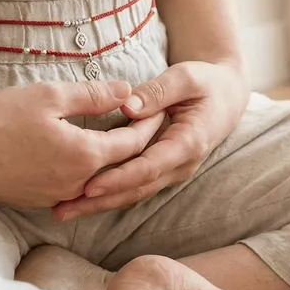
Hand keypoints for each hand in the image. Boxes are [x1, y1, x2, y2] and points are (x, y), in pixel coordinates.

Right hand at [0, 81, 164, 208]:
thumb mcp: (49, 96)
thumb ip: (93, 94)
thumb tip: (129, 91)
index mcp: (85, 157)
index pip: (134, 144)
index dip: (149, 124)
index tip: (160, 109)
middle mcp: (78, 184)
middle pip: (121, 165)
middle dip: (138, 143)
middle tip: (150, 122)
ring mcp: (58, 197)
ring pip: (100, 179)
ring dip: (114, 160)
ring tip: (125, 137)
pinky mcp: (40, 202)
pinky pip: (77, 187)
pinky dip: (90, 172)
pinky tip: (88, 154)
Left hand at [52, 59, 248, 219]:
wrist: (227, 97)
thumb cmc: (206, 83)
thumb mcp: (186, 77)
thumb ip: (158, 91)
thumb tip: (127, 107)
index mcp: (189, 142)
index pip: (150, 167)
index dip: (119, 178)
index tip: (88, 186)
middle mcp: (182, 164)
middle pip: (138, 189)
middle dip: (100, 202)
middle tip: (63, 210)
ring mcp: (174, 170)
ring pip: (135, 193)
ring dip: (100, 205)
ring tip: (63, 212)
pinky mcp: (164, 170)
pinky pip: (136, 186)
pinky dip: (110, 195)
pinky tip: (82, 201)